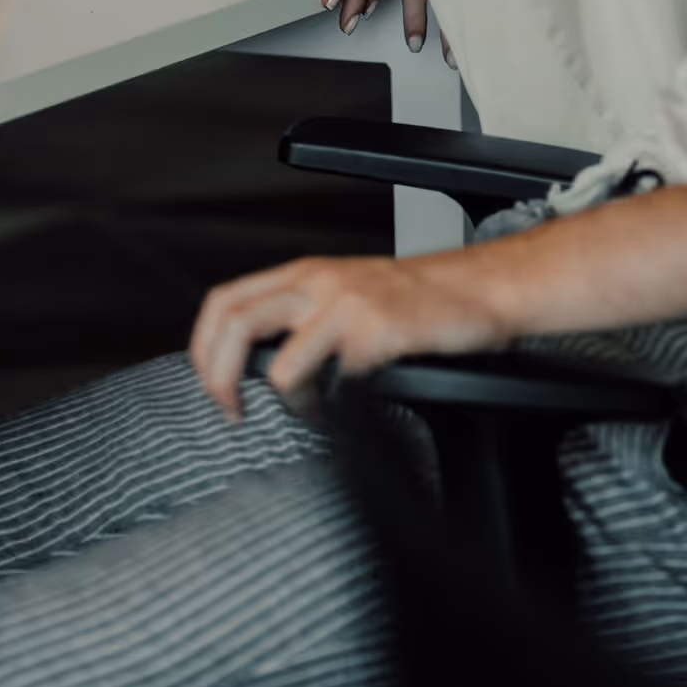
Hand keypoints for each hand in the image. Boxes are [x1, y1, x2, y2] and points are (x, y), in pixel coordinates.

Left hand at [190, 249, 508, 417]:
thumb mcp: (345, 291)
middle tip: (232, 412)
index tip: (216, 388)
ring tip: (310, 410)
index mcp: (305, 274)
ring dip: (287, 405)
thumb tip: (249, 361)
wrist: (481, 288)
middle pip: (235, 326)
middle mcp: (319, 283)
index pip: (225, 302)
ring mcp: (349, 307)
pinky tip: (354, 403)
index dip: (205, 350)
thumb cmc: (416, 298)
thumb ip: (300, 313)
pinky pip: (337, 385)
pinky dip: (336, 408)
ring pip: (280, 369)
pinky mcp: (380, 334)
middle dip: (219, 379)